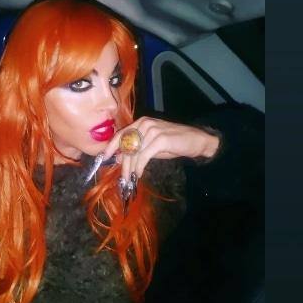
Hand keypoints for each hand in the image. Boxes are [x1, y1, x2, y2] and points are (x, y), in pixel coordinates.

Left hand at [103, 117, 219, 179]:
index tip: (105, 158)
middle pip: (126, 145)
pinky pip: (144, 156)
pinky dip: (139, 167)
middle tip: (123, 178)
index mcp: (140, 123)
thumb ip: (137, 149)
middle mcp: (144, 124)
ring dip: (130, 168)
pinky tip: (138, 174)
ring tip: (130, 179)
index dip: (111, 147)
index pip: (121, 134)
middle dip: (123, 164)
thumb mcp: (151, 145)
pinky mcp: (160, 139)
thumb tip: (120, 158)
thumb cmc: (173, 143)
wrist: (197, 140)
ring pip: (134, 152)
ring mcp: (152, 130)